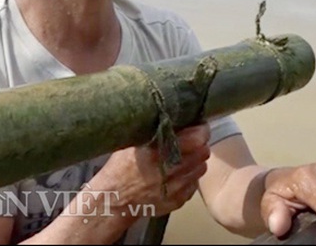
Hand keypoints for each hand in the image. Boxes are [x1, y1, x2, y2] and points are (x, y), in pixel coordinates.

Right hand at [90, 123, 210, 217]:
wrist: (112, 201)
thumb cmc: (119, 167)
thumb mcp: (133, 143)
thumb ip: (153, 130)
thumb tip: (171, 114)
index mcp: (160, 151)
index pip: (197, 138)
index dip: (200, 130)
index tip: (198, 125)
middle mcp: (172, 170)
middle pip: (203, 152)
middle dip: (200, 144)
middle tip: (192, 140)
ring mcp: (176, 188)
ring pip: (201, 168)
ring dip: (196, 161)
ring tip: (184, 157)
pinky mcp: (177, 201)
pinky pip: (193, 185)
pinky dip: (189, 178)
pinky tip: (177, 174)